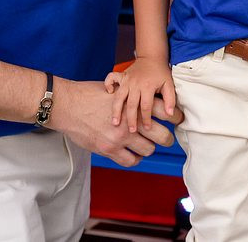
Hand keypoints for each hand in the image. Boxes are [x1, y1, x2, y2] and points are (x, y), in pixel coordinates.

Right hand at [50, 79, 176, 167]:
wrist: (68, 105)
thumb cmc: (90, 94)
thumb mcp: (116, 88)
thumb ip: (133, 96)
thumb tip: (149, 99)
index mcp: (134, 103)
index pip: (166, 111)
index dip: (177, 116)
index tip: (179, 120)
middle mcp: (130, 121)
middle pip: (163, 135)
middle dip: (168, 138)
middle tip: (167, 138)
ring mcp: (120, 137)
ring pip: (149, 150)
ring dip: (150, 148)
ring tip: (148, 144)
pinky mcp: (109, 150)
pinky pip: (131, 161)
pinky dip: (135, 158)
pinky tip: (134, 153)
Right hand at [110, 56, 175, 133]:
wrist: (152, 56)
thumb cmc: (160, 72)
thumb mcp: (168, 84)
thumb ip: (170, 99)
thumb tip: (170, 114)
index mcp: (148, 86)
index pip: (146, 106)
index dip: (147, 118)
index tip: (147, 129)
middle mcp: (135, 84)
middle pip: (131, 104)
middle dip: (131, 119)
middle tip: (131, 131)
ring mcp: (127, 80)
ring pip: (119, 96)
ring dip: (116, 110)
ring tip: (115, 123)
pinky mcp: (121, 76)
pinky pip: (111, 79)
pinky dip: (108, 85)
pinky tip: (108, 94)